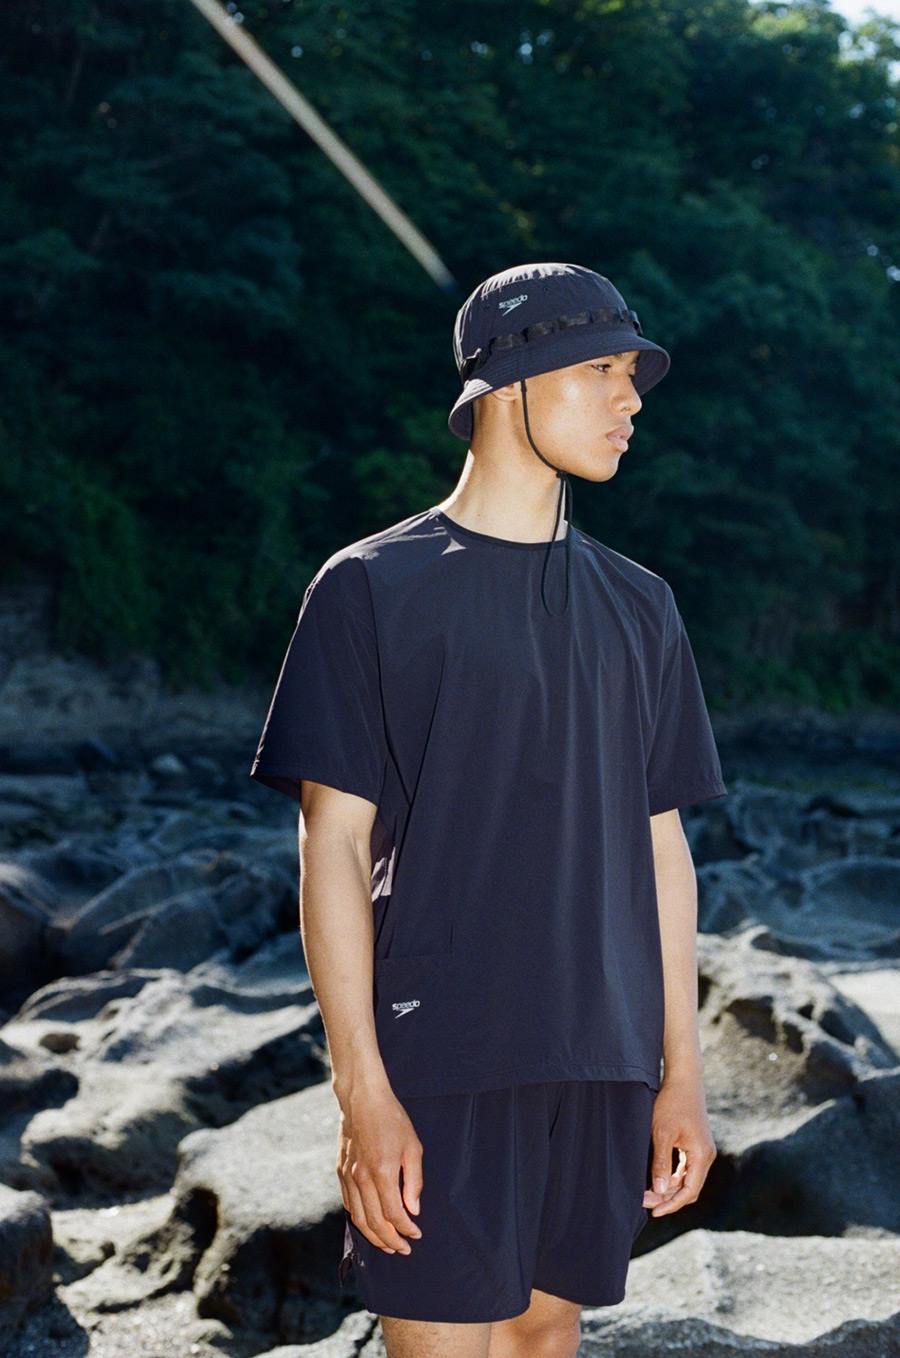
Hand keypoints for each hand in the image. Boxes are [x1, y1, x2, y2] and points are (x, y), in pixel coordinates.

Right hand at [336, 1080, 423, 1253]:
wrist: (362, 1099)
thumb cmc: (392, 1119)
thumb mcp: (413, 1146)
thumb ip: (414, 1180)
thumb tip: (414, 1209)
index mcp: (382, 1172)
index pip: (393, 1214)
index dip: (406, 1229)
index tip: (416, 1235)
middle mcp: (362, 1178)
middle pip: (374, 1222)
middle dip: (391, 1241)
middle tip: (404, 1249)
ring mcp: (348, 1176)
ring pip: (358, 1218)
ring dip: (373, 1237)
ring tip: (387, 1245)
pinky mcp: (341, 1171)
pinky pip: (349, 1204)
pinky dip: (359, 1219)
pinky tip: (369, 1224)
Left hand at [642, 1067, 715, 1216]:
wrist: (684, 1080)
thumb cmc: (672, 1103)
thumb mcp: (662, 1133)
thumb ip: (661, 1163)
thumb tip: (658, 1191)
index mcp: (701, 1155)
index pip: (689, 1191)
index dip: (671, 1204)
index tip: (653, 1211)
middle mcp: (706, 1155)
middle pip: (689, 1188)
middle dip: (668, 1198)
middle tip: (646, 1203)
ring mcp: (703, 1150)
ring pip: (688, 1179)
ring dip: (670, 1188)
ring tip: (648, 1194)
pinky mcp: (696, 1145)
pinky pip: (687, 1169)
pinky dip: (673, 1177)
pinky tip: (658, 1179)